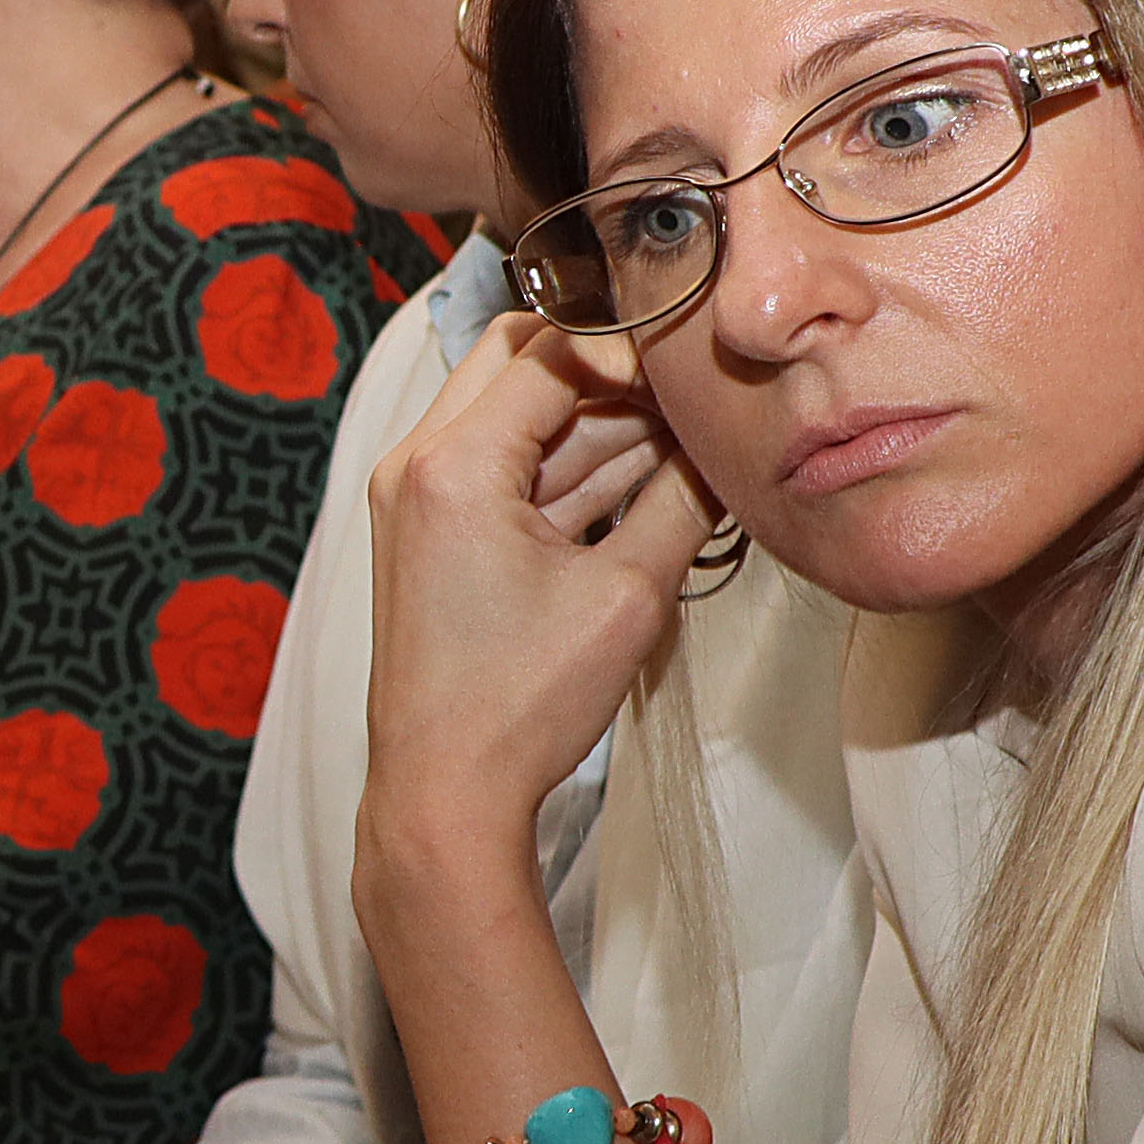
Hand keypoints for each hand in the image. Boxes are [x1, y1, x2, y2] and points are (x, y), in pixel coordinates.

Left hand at [356, 317, 708, 870]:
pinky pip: (506, 464)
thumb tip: (726, 445)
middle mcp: (417, 464)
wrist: (447, 793)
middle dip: (612, 374)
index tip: (696, 369)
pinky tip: (642, 480)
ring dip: (597, 423)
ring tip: (682, 446)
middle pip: (523, 360)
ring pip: (518, 411)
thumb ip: (683, 500)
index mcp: (451, 464)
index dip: (635, 351)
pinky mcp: (433, 529)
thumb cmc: (518, 707)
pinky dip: (568, 466)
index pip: (553, 351)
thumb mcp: (629, 594)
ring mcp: (418, 496)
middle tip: (686, 400)